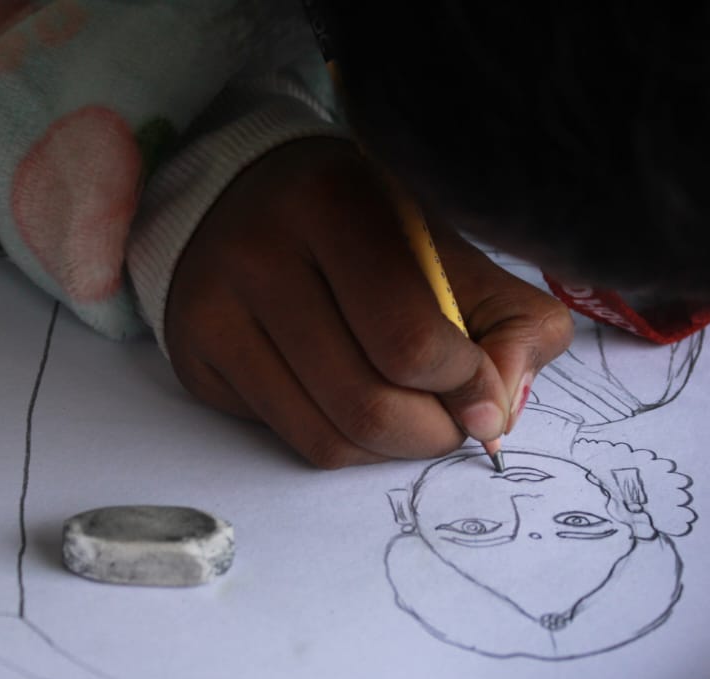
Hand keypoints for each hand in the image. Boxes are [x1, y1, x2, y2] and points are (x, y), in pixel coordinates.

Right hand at [164, 137, 571, 466]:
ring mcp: (215, 311)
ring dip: (392, 450)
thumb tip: (497, 417)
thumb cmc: (372, 231)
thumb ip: (512, 324)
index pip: (410, 342)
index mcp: (336, 205)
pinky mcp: (197, 361)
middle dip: (434, 432)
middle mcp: (260, 254)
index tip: (484, 390)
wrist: (250, 197)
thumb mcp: (455, 250)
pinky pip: (294, 442)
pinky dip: (346, 443)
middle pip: (369, 406)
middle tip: (453, 416)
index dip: (464, 386)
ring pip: (330, 440)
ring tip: (413, 413)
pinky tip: (356, 403)